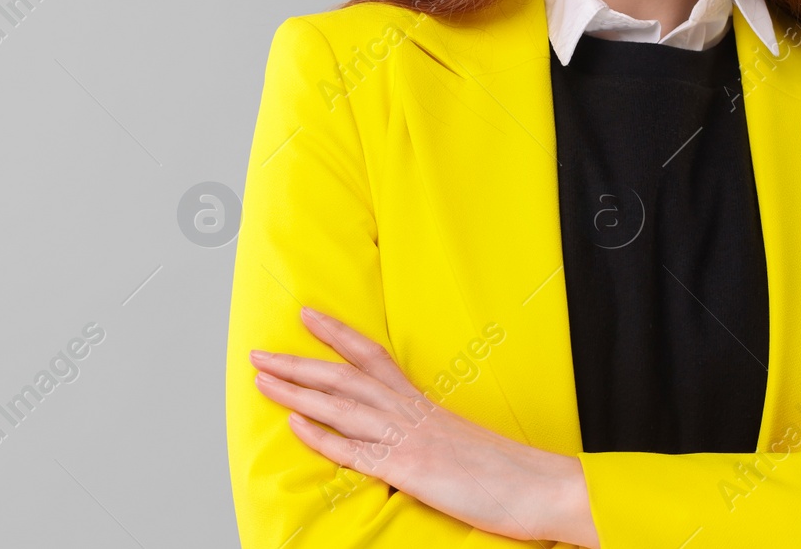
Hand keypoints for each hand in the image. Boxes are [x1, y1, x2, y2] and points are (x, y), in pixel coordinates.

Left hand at [250, 306, 597, 546]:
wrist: (542, 487)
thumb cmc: (506, 470)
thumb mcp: (461, 441)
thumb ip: (429, 432)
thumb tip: (407, 434)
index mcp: (424, 403)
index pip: (373, 355)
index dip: (337, 333)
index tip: (307, 314)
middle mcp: (411, 412)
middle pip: (344, 377)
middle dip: (298, 362)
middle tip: (258, 352)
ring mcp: (408, 439)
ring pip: (342, 405)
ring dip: (297, 391)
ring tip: (262, 379)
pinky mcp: (408, 470)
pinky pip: (357, 451)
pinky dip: (323, 437)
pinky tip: (296, 425)